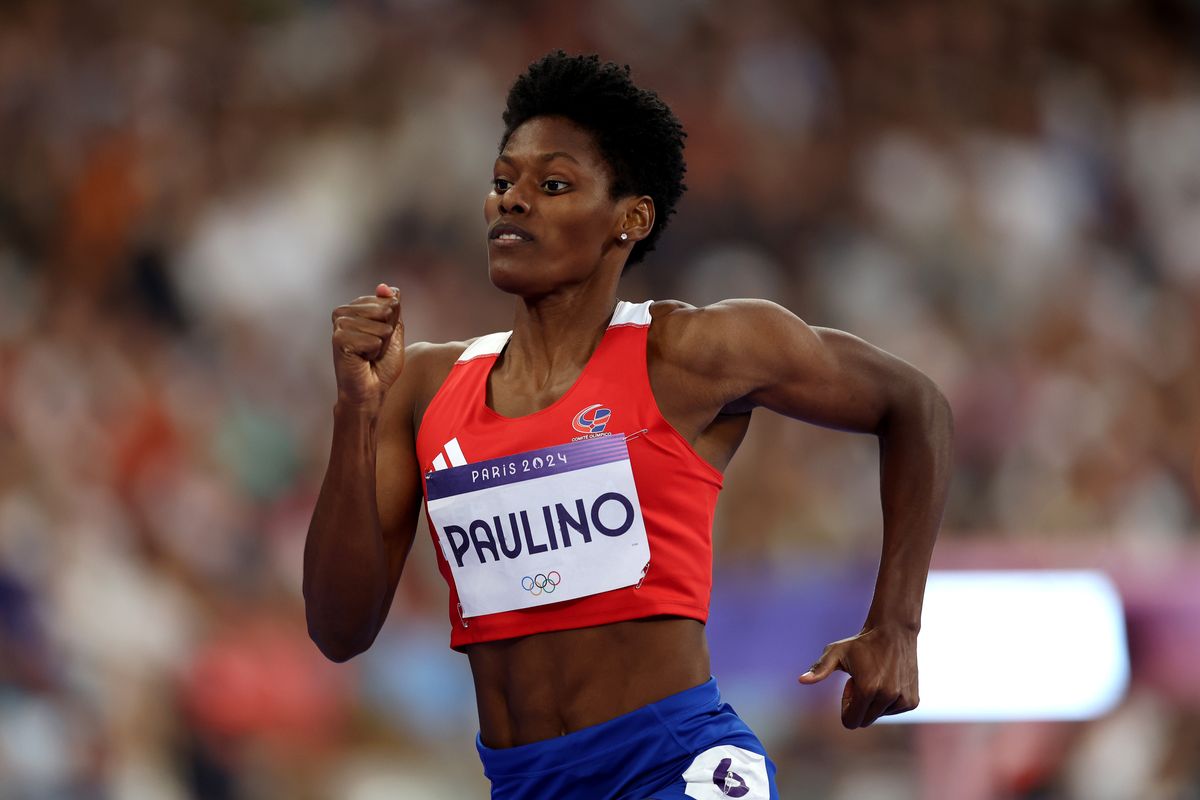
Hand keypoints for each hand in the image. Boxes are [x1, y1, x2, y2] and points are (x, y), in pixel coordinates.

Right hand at [331, 283, 404, 407]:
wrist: (369, 391)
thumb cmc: (381, 364)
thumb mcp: (393, 330)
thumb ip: (392, 307)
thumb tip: (385, 286)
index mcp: (355, 307)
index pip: (390, 301)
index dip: (392, 324)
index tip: (380, 339)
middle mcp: (342, 312)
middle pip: (386, 310)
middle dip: (387, 334)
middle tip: (374, 349)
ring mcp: (339, 325)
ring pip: (380, 327)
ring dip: (380, 346)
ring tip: (367, 355)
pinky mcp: (339, 339)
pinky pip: (373, 341)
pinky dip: (373, 354)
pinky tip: (361, 360)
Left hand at [797, 624, 919, 728]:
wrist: (894, 632)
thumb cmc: (861, 644)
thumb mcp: (836, 653)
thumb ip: (819, 669)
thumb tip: (801, 680)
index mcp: (867, 690)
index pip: (850, 722)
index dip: (846, 706)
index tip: (850, 686)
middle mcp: (887, 697)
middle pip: (865, 720)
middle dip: (859, 704)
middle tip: (863, 680)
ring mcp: (902, 701)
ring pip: (879, 716)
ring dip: (874, 702)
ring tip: (877, 677)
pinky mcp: (913, 701)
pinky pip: (893, 711)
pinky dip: (888, 701)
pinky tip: (889, 680)